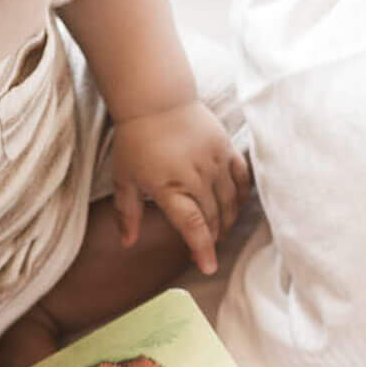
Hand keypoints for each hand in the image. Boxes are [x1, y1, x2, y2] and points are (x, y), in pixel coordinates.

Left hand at [107, 100, 249, 278]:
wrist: (156, 99)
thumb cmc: (135, 140)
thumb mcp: (124, 178)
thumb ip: (127, 213)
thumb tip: (127, 244)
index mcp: (169, 186)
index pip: (192, 225)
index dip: (202, 248)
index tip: (208, 267)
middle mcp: (196, 176)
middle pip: (213, 218)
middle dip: (211, 238)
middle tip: (203, 249)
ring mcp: (215, 162)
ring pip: (229, 202)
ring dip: (226, 221)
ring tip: (218, 232)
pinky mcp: (227, 149)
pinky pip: (241, 179)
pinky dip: (240, 197)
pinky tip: (234, 207)